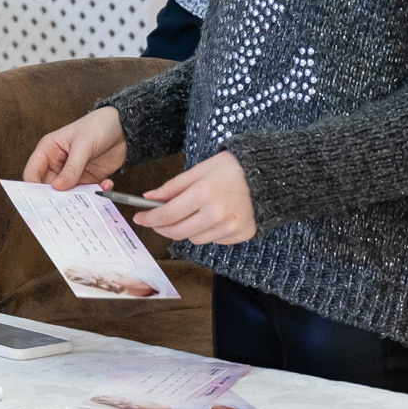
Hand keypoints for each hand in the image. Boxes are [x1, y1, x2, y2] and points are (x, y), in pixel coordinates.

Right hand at [22, 106, 126, 190]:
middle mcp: (58, 163)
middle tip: (67, 205)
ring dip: (79, 198)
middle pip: (48, 188)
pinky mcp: (88, 179)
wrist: (123, 128)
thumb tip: (58, 187)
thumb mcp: (83, 144)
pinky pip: (87, 193)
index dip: (34, 187)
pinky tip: (106, 185)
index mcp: (48, 150)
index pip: (32, 172)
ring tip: (91, 195)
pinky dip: (96, 193)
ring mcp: (72, 173)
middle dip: (57, 198)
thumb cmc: (98, 125)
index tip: (43, 200)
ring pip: (68, 194)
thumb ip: (72, 167)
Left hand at [134, 150, 256, 245]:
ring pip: (194, 239)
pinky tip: (211, 217)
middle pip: (177, 232)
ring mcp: (230, 227)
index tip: (139, 217)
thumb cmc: (232, 168)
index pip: (167, 214)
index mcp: (204, 193)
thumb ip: (173, 186)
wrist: (268, 176)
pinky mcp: (240, 235)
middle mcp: (217, 214)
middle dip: (161, 228)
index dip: (149, 218)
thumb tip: (148, 198)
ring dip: (185, 229)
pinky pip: (212, 240)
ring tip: (190, 213)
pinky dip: (205, 232)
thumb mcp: (200, 169)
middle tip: (155, 221)